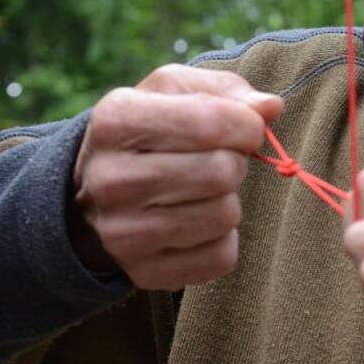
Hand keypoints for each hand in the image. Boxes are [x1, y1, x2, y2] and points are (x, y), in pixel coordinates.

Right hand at [73, 64, 281, 289]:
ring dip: (228, 200)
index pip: (209, 121)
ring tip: (203, 191)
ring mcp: (123, 234)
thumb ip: (226, 91)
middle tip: (217, 160)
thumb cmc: (149, 131)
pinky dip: (222, 239)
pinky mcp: (145, 273)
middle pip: (221, 171)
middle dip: (235, 161)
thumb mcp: (172, 92)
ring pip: (224, 216)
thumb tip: (270, 107)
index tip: (245, 127)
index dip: (246, 124)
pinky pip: (222, 257)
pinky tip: (197, 222)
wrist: (92, 194)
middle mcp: (111, 179)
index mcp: (116, 121)